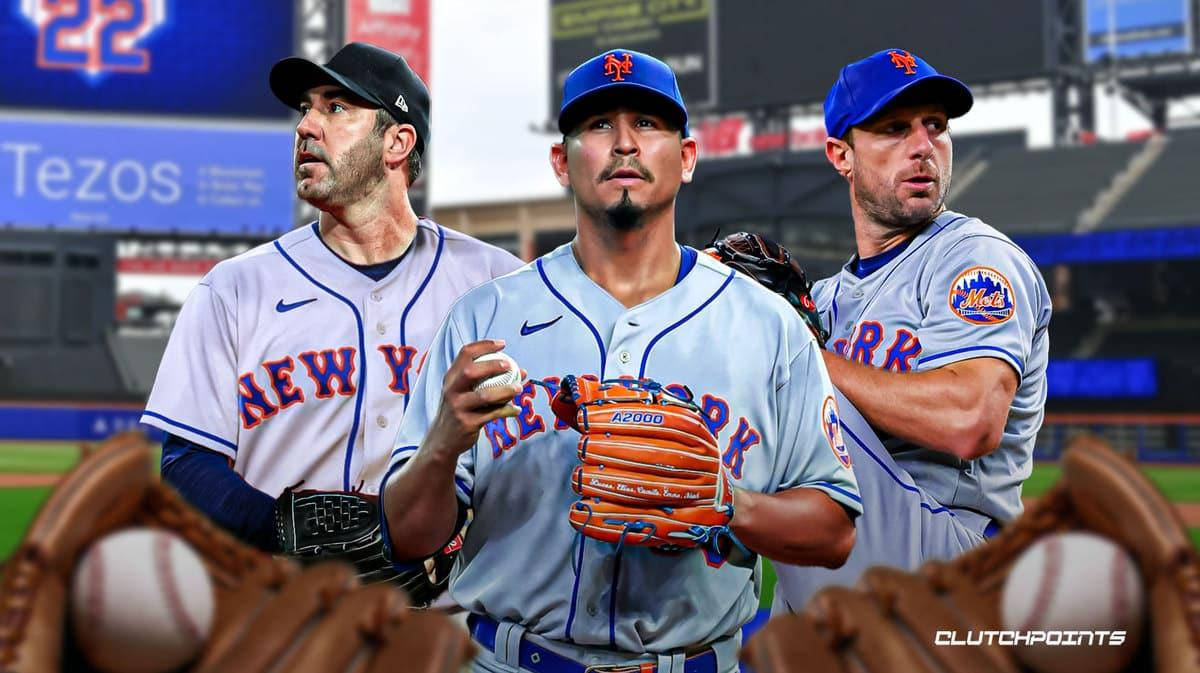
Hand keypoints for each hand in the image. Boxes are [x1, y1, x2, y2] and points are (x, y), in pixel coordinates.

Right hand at [425, 339, 522, 458]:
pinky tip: (516, 410)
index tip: (502, 344)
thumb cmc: (460, 410)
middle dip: (492, 366)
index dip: (484, 346)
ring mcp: (458, 407)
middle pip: (471, 372)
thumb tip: (521, 371)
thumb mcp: (463, 392)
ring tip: (519, 388)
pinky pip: (492, 415)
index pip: (465, 353)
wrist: (443, 440)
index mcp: (451, 378)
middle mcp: (452, 391)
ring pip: (484, 396)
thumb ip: (488, 380)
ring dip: (505, 391)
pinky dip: (507, 411)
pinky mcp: (467, 424)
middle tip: (510, 365)